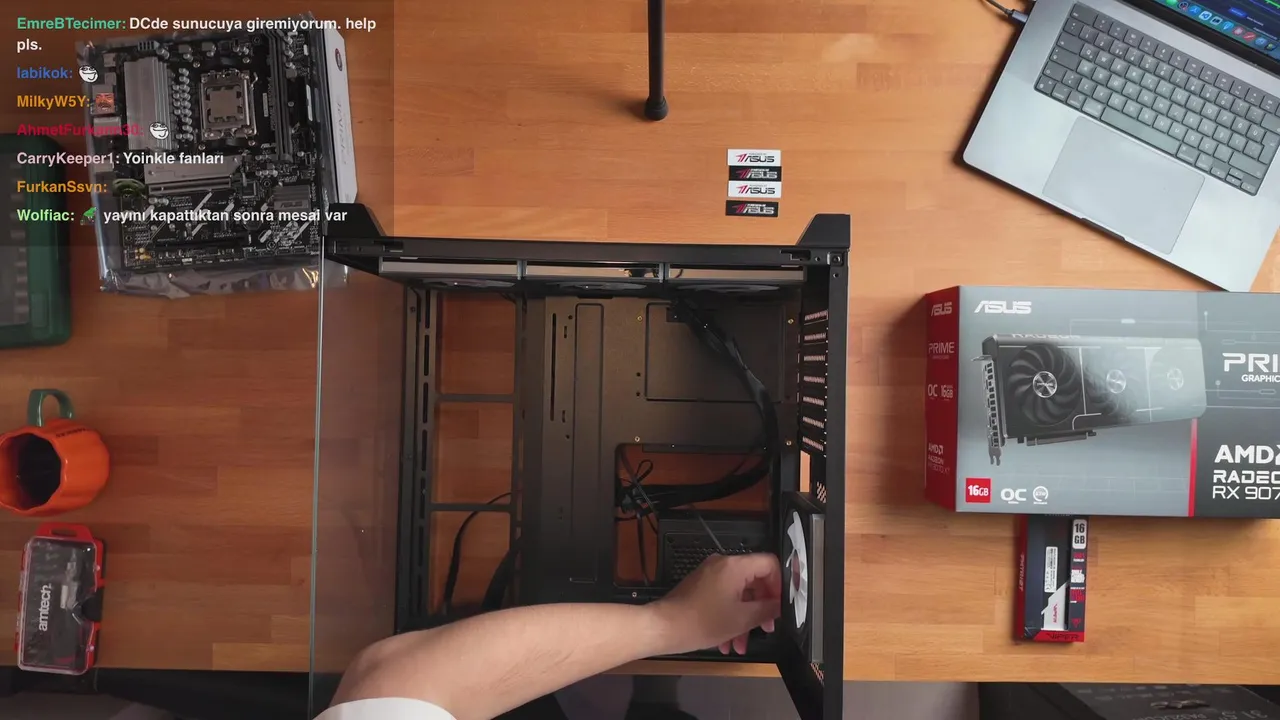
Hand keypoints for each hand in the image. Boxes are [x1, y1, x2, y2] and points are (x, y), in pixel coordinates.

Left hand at [652, 553, 781, 655]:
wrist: (663, 627)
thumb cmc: (701, 622)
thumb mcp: (742, 619)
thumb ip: (767, 609)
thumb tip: (780, 605)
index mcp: (735, 566)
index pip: (769, 564)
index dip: (780, 586)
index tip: (780, 606)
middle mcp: (722, 565)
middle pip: (754, 581)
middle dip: (761, 608)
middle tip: (766, 628)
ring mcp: (710, 575)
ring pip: (739, 594)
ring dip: (744, 619)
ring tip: (741, 644)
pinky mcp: (701, 587)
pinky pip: (724, 598)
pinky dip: (730, 617)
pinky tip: (727, 642)